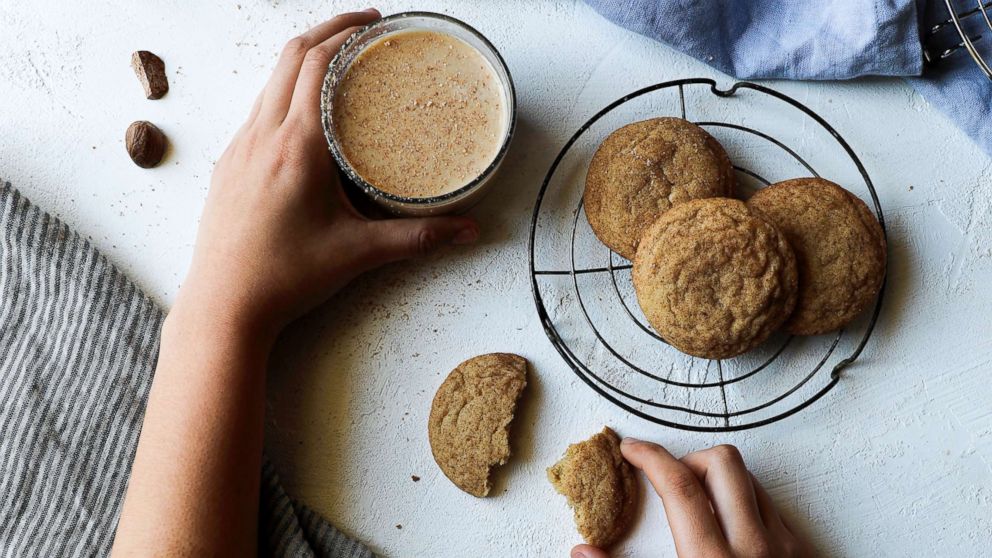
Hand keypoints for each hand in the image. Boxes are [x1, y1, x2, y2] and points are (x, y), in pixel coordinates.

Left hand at [179, 8, 478, 339]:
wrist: (223, 306)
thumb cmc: (284, 277)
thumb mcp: (359, 252)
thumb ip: (418, 237)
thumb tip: (466, 231)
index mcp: (296, 146)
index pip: (316, 64)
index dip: (346, 33)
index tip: (375, 26)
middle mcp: (262, 137)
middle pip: (290, 57)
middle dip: (327, 32)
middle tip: (364, 29)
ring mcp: (240, 149)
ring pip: (269, 81)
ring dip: (302, 60)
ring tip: (339, 64)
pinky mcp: (229, 166)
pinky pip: (258, 110)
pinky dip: (284, 92)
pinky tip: (306, 116)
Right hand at [573, 441, 813, 557]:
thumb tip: (582, 553)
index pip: (678, 487)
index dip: (649, 457)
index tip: (631, 449)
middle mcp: (755, 548)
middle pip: (722, 463)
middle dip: (688, 461)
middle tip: (670, 483)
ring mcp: (785, 548)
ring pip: (749, 479)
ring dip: (719, 481)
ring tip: (699, 506)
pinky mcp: (805, 554)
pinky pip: (771, 507)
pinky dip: (746, 505)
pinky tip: (730, 530)